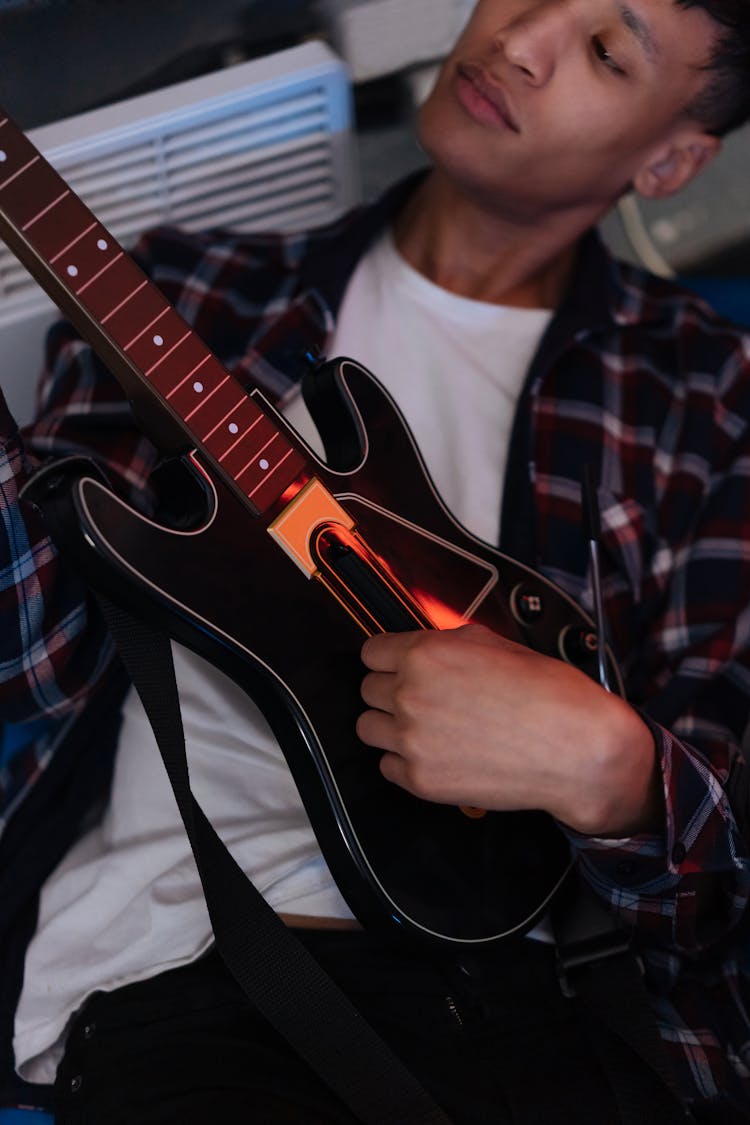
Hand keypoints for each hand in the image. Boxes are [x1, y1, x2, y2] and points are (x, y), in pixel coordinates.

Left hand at [358, 624, 662, 836]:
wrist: (576, 748)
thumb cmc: (548, 693)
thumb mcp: (496, 643)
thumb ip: (449, 642)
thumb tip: (429, 646)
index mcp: (425, 654)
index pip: (371, 652)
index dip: (390, 658)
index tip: (399, 666)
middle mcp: (410, 694)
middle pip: (368, 689)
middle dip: (392, 690)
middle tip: (423, 698)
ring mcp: (411, 740)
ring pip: (368, 728)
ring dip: (391, 725)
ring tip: (426, 727)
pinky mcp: (420, 779)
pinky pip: (387, 766)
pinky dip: (405, 762)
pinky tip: (436, 754)